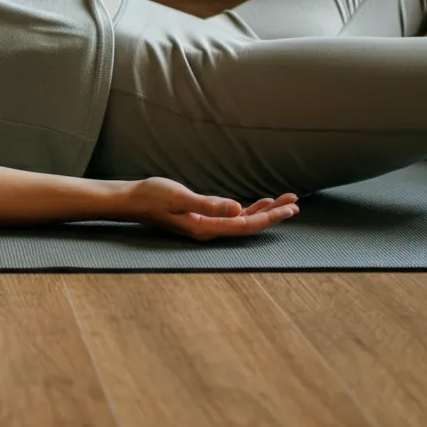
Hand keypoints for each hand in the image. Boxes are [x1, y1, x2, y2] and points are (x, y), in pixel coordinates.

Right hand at [120, 176, 298, 240]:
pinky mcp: (201, 217)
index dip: (270, 217)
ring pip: (242, 221)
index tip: (290, 208)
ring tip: (283, 202)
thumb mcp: (180, 197)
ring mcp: (205, 225)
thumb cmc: (152, 196)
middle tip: (296, 202)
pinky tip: (257, 203)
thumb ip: (209, 204)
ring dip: (263, 212)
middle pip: (249, 225)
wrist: (131, 200)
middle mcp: (209, 230)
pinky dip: (247, 210)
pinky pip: (231, 217)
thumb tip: (239, 209)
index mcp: (207, 227)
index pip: (246, 225)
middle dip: (273, 214)